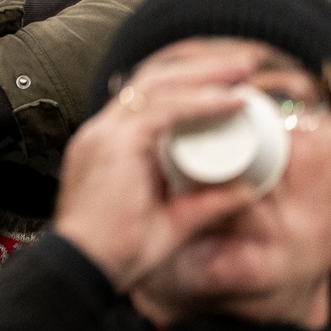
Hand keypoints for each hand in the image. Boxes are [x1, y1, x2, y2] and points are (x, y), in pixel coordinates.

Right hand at [53, 41, 262, 292]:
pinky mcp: (115, 143)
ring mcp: (106, 134)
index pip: (146, 97)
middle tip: (241, 62)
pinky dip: (198, 102)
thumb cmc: (116, 253)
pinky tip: (229, 100)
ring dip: (203, 74)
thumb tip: (245, 192)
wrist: (85, 268)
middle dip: (200, 67)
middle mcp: (103, 131)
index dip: (186, 83)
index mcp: (108, 144)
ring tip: (241, 68)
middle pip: (152, 80)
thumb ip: (205, 206)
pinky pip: (161, 110)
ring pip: (157, 85)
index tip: (224, 82)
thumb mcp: (171, 224)